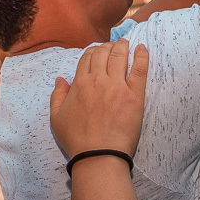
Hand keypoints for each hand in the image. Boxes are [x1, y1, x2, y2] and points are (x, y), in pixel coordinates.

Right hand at [50, 40, 149, 158]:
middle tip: (114, 45)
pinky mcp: (134, 95)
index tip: (98, 51)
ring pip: (120, 57)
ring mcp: (117, 86)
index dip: (93, 51)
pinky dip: (141, 56)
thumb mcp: (57, 118)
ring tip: (126, 43)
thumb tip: (60, 79)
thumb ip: (57, 95)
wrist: (98, 156)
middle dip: (108, 46)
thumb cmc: (76, 140)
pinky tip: (142, 48)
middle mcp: (97, 80)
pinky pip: (139, 70)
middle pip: (103, 53)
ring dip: (122, 46)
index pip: (87, 57)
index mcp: (79, 83)